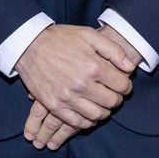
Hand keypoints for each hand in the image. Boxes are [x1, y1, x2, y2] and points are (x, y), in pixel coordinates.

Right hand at [15, 24, 135, 147]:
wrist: (30, 45)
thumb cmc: (60, 38)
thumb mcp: (88, 34)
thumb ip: (112, 49)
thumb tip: (129, 67)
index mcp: (92, 66)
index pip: (121, 85)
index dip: (126, 85)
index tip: (123, 84)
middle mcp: (81, 84)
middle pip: (111, 102)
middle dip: (117, 99)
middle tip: (114, 94)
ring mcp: (67, 97)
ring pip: (96, 115)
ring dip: (104, 111)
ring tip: (102, 103)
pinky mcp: (55, 106)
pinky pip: (77, 122)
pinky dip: (87, 121)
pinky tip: (88, 112)